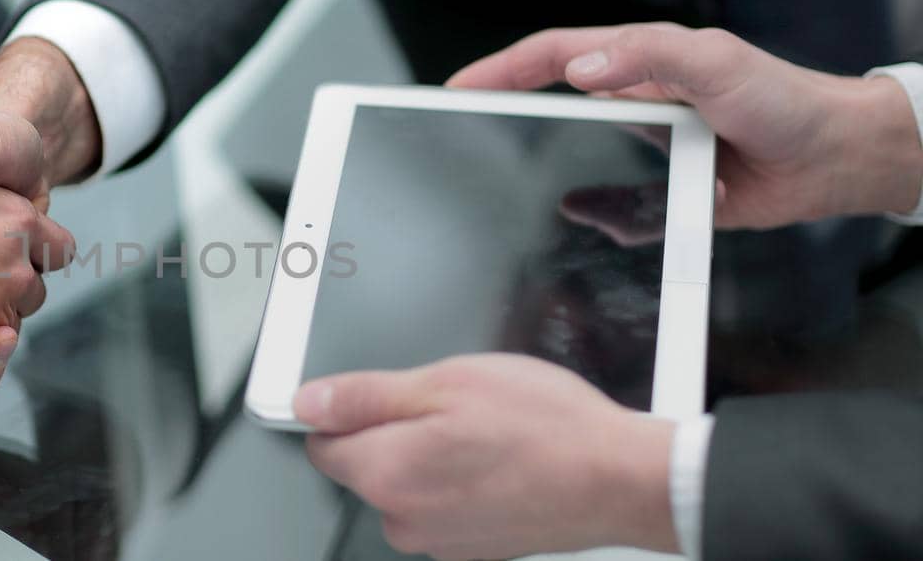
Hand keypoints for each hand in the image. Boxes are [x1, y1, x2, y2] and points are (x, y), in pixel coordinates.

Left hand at [295, 355, 676, 559]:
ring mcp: (438, 541)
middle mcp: (403, 519)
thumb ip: (364, 397)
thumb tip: (308, 402)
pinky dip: (460, 482)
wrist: (619, 480)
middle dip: (395, 432)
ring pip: (407, 484)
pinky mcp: (471, 549)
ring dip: (430, 457)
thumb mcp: (445, 383)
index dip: (346, 411)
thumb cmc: (545, 428)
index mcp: (386, 474)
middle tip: (452, 407)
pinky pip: (443, 505)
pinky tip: (499, 461)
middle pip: (366, 466)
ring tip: (484, 433)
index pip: (321, 444)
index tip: (381, 396)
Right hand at [448, 23, 922, 230]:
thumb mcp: (714, 62)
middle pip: (551, 102)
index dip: (501, 69)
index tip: (460, 87)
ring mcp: (646, 144)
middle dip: (503, 111)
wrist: (831, 159)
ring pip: (575, 157)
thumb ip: (648, 57)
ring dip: (545, 168)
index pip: (553, 55)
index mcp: (639, 61)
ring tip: (506, 181)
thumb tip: (579, 68)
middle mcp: (635, 99)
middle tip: (462, 127)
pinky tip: (585, 220)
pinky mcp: (661, 190)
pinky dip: (598, 219)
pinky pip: (614, 209)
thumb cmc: (783, 101)